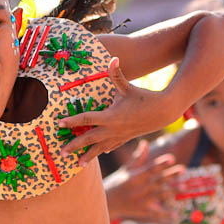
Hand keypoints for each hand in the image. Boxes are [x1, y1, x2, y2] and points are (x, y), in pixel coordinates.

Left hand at [58, 57, 183, 165]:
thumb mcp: (128, 86)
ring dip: (88, 156)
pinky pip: (112, 146)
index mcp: (111, 116)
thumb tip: (113, 58)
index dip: (72, 121)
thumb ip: (117, 74)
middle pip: (89, 139)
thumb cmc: (145, 97)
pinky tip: (100, 154)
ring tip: (77, 165)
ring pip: (100, 148)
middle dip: (75, 146)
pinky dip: (104, 150)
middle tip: (61, 153)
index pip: (87, 119)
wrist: (164, 112)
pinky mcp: (126, 138)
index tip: (59, 124)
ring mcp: (119, 136)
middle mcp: (113, 129)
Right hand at [105, 140, 182, 221]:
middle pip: (157, 180)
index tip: (172, 158)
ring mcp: (141, 200)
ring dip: (172, 191)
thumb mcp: (126, 170)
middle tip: (183, 169)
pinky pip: (156, 213)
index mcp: (135, 177)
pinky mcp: (142, 211)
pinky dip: (166, 215)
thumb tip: (145, 142)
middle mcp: (138, 188)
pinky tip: (176, 215)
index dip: (160, 163)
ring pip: (159, 195)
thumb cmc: (117, 184)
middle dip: (170, 175)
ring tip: (184, 187)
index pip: (150, 168)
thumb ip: (138, 158)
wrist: (106, 203)